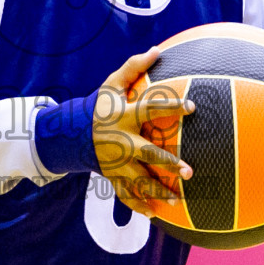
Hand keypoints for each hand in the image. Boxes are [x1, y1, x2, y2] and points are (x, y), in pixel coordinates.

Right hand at [93, 47, 194, 217]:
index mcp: (124, 117)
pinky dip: (138, 206)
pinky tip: (154, 214)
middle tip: (189, 171)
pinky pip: (125, 195)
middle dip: (168, 163)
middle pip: (148, 154)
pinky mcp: (111, 176)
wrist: (70, 132)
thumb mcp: (111, 84)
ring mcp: (116, 162)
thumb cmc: (100, 105)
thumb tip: (157, 50)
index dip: (172, 107)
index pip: (151, 109)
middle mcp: (121, 141)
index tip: (193, 108)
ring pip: (138, 181)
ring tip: (177, 200)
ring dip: (157, 191)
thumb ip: (133, 67)